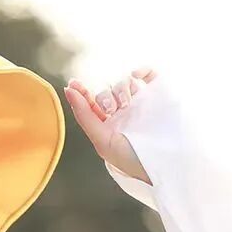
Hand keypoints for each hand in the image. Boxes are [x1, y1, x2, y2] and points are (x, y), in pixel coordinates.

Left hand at [63, 68, 157, 184]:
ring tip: (126, 104)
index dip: (81, 93)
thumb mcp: (102, 140)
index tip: (73, 84)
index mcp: (108, 125)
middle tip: (112, 111)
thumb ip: (84, 116)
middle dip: (105, 97)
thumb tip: (68, 90)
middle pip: (107, 91)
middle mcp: (123, 113)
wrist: (163, 161)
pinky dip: (142, 70)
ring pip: (124, 82)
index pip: (91, 104)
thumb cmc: (131, 158)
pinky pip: (149, 75)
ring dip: (121, 88)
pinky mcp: (158, 95)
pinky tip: (136, 75)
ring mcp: (141, 102)